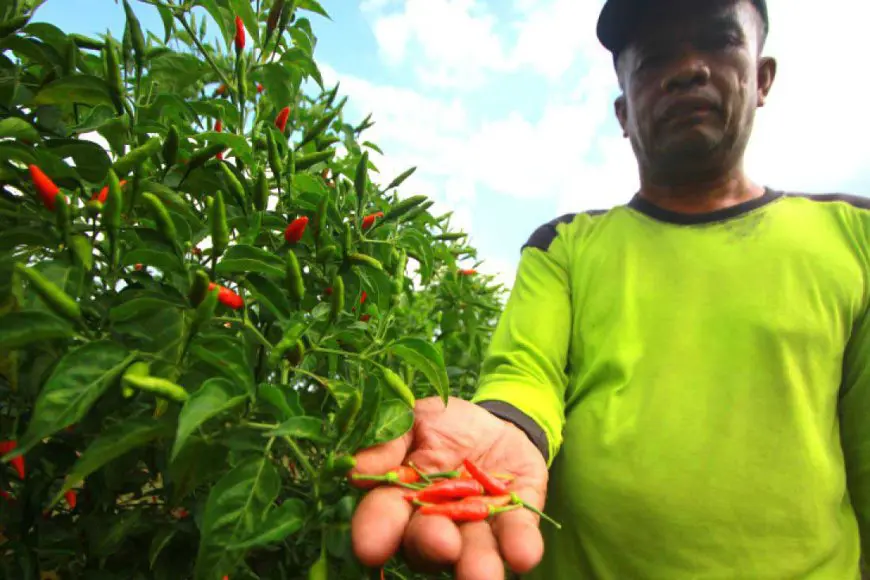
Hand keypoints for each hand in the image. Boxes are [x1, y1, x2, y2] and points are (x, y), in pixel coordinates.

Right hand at [349, 396, 549, 578]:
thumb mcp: (416, 419)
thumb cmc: (444, 425)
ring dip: (476, 563)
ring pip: (471, 552)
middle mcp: (434, 525)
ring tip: (482, 574)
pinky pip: (516, 538)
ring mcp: (475, 528)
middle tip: (442, 544)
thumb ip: (389, 440)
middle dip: (431, 546)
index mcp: (400, 499)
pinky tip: (522, 555)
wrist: (495, 423)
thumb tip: (357, 470)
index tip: (370, 547)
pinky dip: (519, 546)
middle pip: (426, 545)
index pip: (381, 519)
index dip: (375, 533)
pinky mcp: (514, 524)